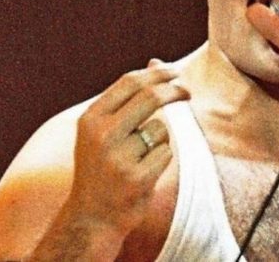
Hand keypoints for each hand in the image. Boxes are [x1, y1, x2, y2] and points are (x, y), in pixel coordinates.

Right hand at [68, 59, 188, 238]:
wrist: (91, 217)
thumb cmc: (100, 167)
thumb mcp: (101, 131)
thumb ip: (127, 98)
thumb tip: (156, 62)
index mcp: (91, 119)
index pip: (129, 82)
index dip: (156, 73)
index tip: (174, 71)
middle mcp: (102, 135)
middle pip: (150, 97)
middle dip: (174, 90)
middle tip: (187, 92)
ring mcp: (119, 157)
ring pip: (161, 129)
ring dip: (161, 139)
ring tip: (141, 158)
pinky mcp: (137, 177)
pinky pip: (166, 153)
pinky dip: (161, 159)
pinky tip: (144, 173)